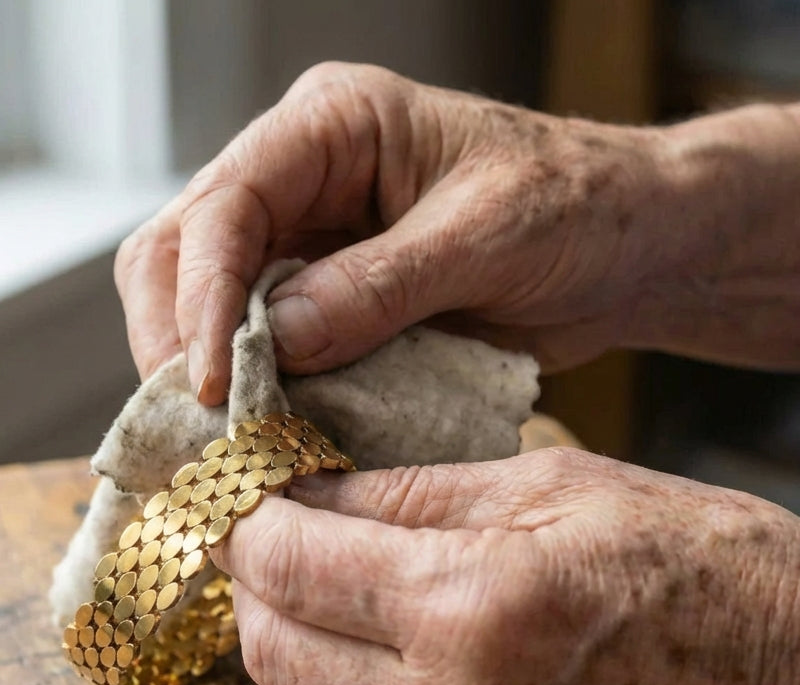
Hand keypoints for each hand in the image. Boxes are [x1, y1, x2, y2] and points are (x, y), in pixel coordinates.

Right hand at [115, 62, 799, 402]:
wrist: (624, 247)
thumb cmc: (575, 208)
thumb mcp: (486, 236)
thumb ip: (379, 285)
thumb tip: (275, 340)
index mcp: (331, 128)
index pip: (225, 204)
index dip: (201, 296)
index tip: (209, 385)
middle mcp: (299, 178)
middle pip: (180, 250)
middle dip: (175, 338)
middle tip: (194, 427)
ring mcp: (304, 241)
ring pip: (201, 302)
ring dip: (201, 373)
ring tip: (220, 442)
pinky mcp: (321, 300)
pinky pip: (255, 345)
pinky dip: (251, 392)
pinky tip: (260, 434)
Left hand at [210, 449, 799, 684]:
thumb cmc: (706, 565)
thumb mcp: (557, 486)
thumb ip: (412, 494)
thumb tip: (306, 493)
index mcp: (476, 605)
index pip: (291, 564)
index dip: (241, 523)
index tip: (232, 498)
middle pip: (275, 654)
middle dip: (254, 589)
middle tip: (268, 543)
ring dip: (297, 657)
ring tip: (334, 603)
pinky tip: (394, 669)